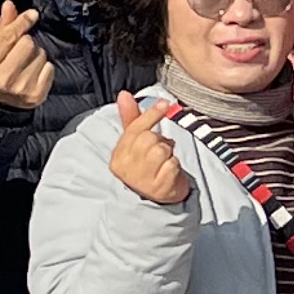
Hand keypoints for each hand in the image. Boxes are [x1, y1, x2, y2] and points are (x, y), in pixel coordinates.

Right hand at [0, 0, 53, 112]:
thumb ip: (1, 26)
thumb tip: (10, 5)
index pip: (9, 37)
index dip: (22, 22)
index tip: (32, 14)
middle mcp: (3, 79)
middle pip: (28, 43)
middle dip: (25, 41)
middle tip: (18, 49)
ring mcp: (20, 90)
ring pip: (41, 55)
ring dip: (35, 54)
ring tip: (24, 62)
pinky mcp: (35, 97)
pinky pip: (50, 68)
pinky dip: (44, 67)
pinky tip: (32, 72)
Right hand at [104, 92, 188, 208]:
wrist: (158, 198)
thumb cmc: (145, 165)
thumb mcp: (135, 143)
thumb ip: (131, 119)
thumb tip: (124, 94)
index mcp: (118, 157)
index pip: (134, 130)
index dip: (150, 114)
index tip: (164, 103)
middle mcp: (126, 169)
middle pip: (150, 138)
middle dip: (160, 141)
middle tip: (160, 151)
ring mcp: (142, 180)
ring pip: (162, 150)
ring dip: (168, 153)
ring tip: (163, 163)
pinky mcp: (159, 188)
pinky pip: (173, 164)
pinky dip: (175, 166)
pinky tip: (169, 174)